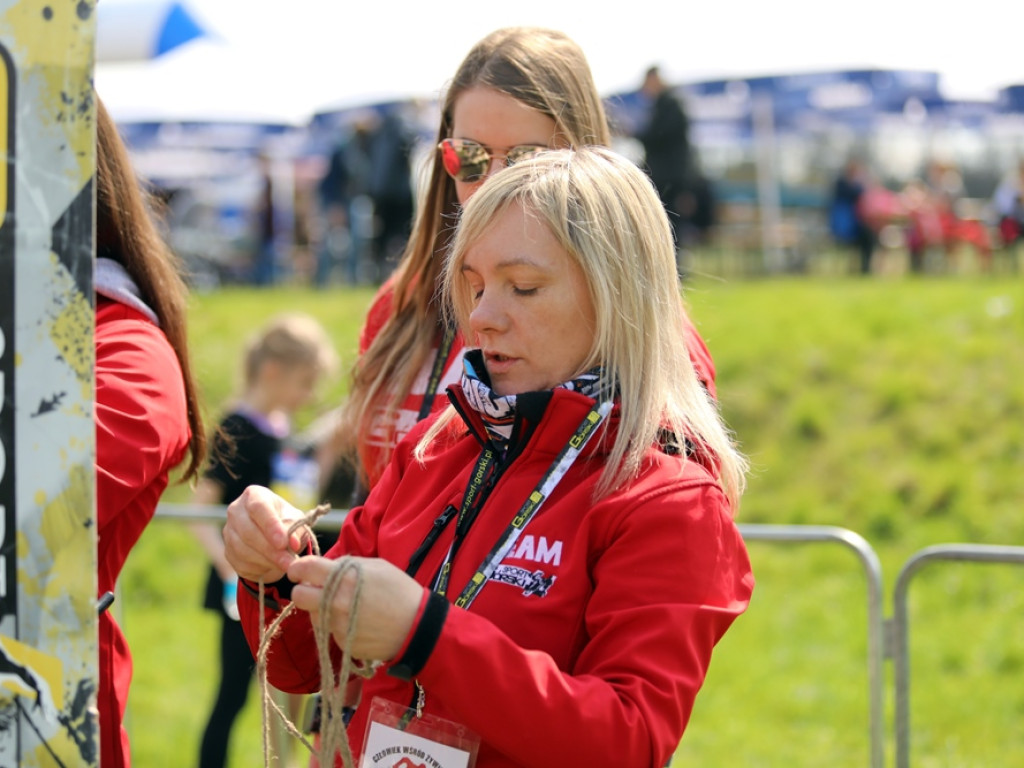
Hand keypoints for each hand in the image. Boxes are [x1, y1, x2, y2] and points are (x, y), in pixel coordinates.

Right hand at [222, 485, 309, 582]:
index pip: (258, 507)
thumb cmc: (286, 522)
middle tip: (288, 561)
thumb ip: (295, 529)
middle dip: (270, 550)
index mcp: (254, 495)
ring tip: (285, 565)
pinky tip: (273, 567)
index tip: (283, 542)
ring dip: (266, 561)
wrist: (275, 537)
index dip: (270, 526)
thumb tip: (292, 544)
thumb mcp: (296, 521)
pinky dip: (258, 569)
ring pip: (242, 550)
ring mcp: (229, 531)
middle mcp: (236, 510)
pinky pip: (240, 563)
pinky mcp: (228, 551)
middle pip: (248, 531)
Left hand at [287, 556, 422, 661]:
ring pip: (313, 615)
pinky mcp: (342, 642)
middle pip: (299, 596)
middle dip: (303, 591)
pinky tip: (356, 621)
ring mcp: (337, 625)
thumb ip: (347, 565)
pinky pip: (330, 631)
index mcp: (344, 577)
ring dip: (320, 610)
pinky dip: (336, 625)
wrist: (416, 625)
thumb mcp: (376, 566)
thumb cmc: (399, 591)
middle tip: (314, 590)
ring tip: (342, 607)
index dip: (298, 568)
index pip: (305, 569)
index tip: (298, 570)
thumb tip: (326, 568)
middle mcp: (336, 601)